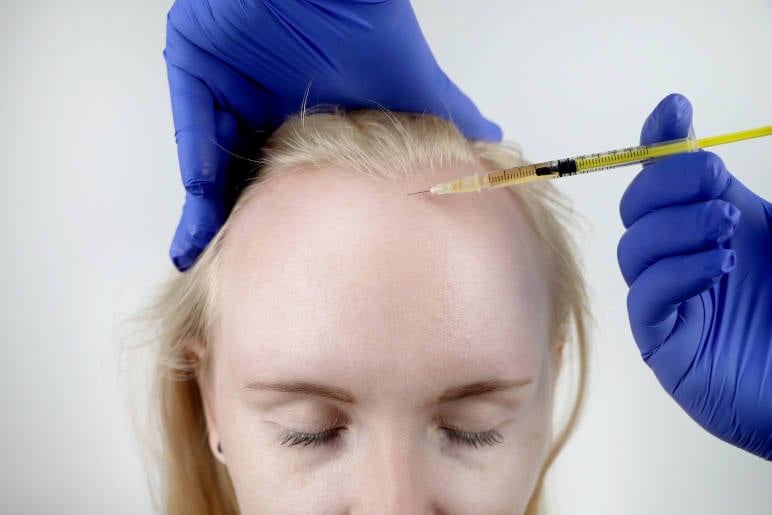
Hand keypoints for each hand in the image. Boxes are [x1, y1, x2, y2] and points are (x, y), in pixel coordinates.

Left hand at [164, 0, 500, 270]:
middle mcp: (267, 106)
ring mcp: (230, 87)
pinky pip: (190, 124)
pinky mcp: (197, 63)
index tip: (287, 264)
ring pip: (211, 160)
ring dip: (208, 211)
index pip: (294, 178)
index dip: (289, 218)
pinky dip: (195, 168)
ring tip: (208, 259)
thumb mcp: (415, 87)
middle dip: (243, 224)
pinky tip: (201, 213)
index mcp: (310, 117)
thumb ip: (447, 117)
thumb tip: (494, 143)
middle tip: (240, 273)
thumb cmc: (366, 25)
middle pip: (246, 176)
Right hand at [617, 93, 771, 459]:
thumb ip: (750, 201)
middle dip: (668, 184)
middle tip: (713, 179)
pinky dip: (674, 273)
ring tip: (725, 226)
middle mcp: (684, 256)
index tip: (675, 111)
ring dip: (674, 227)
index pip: (669, 176)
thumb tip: (717, 158)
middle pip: (639, 207)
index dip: (663, 142)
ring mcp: (670, 299)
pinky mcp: (663, 342)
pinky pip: (646, 299)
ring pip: (636, 249)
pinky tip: (716, 266)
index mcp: (715, 223)